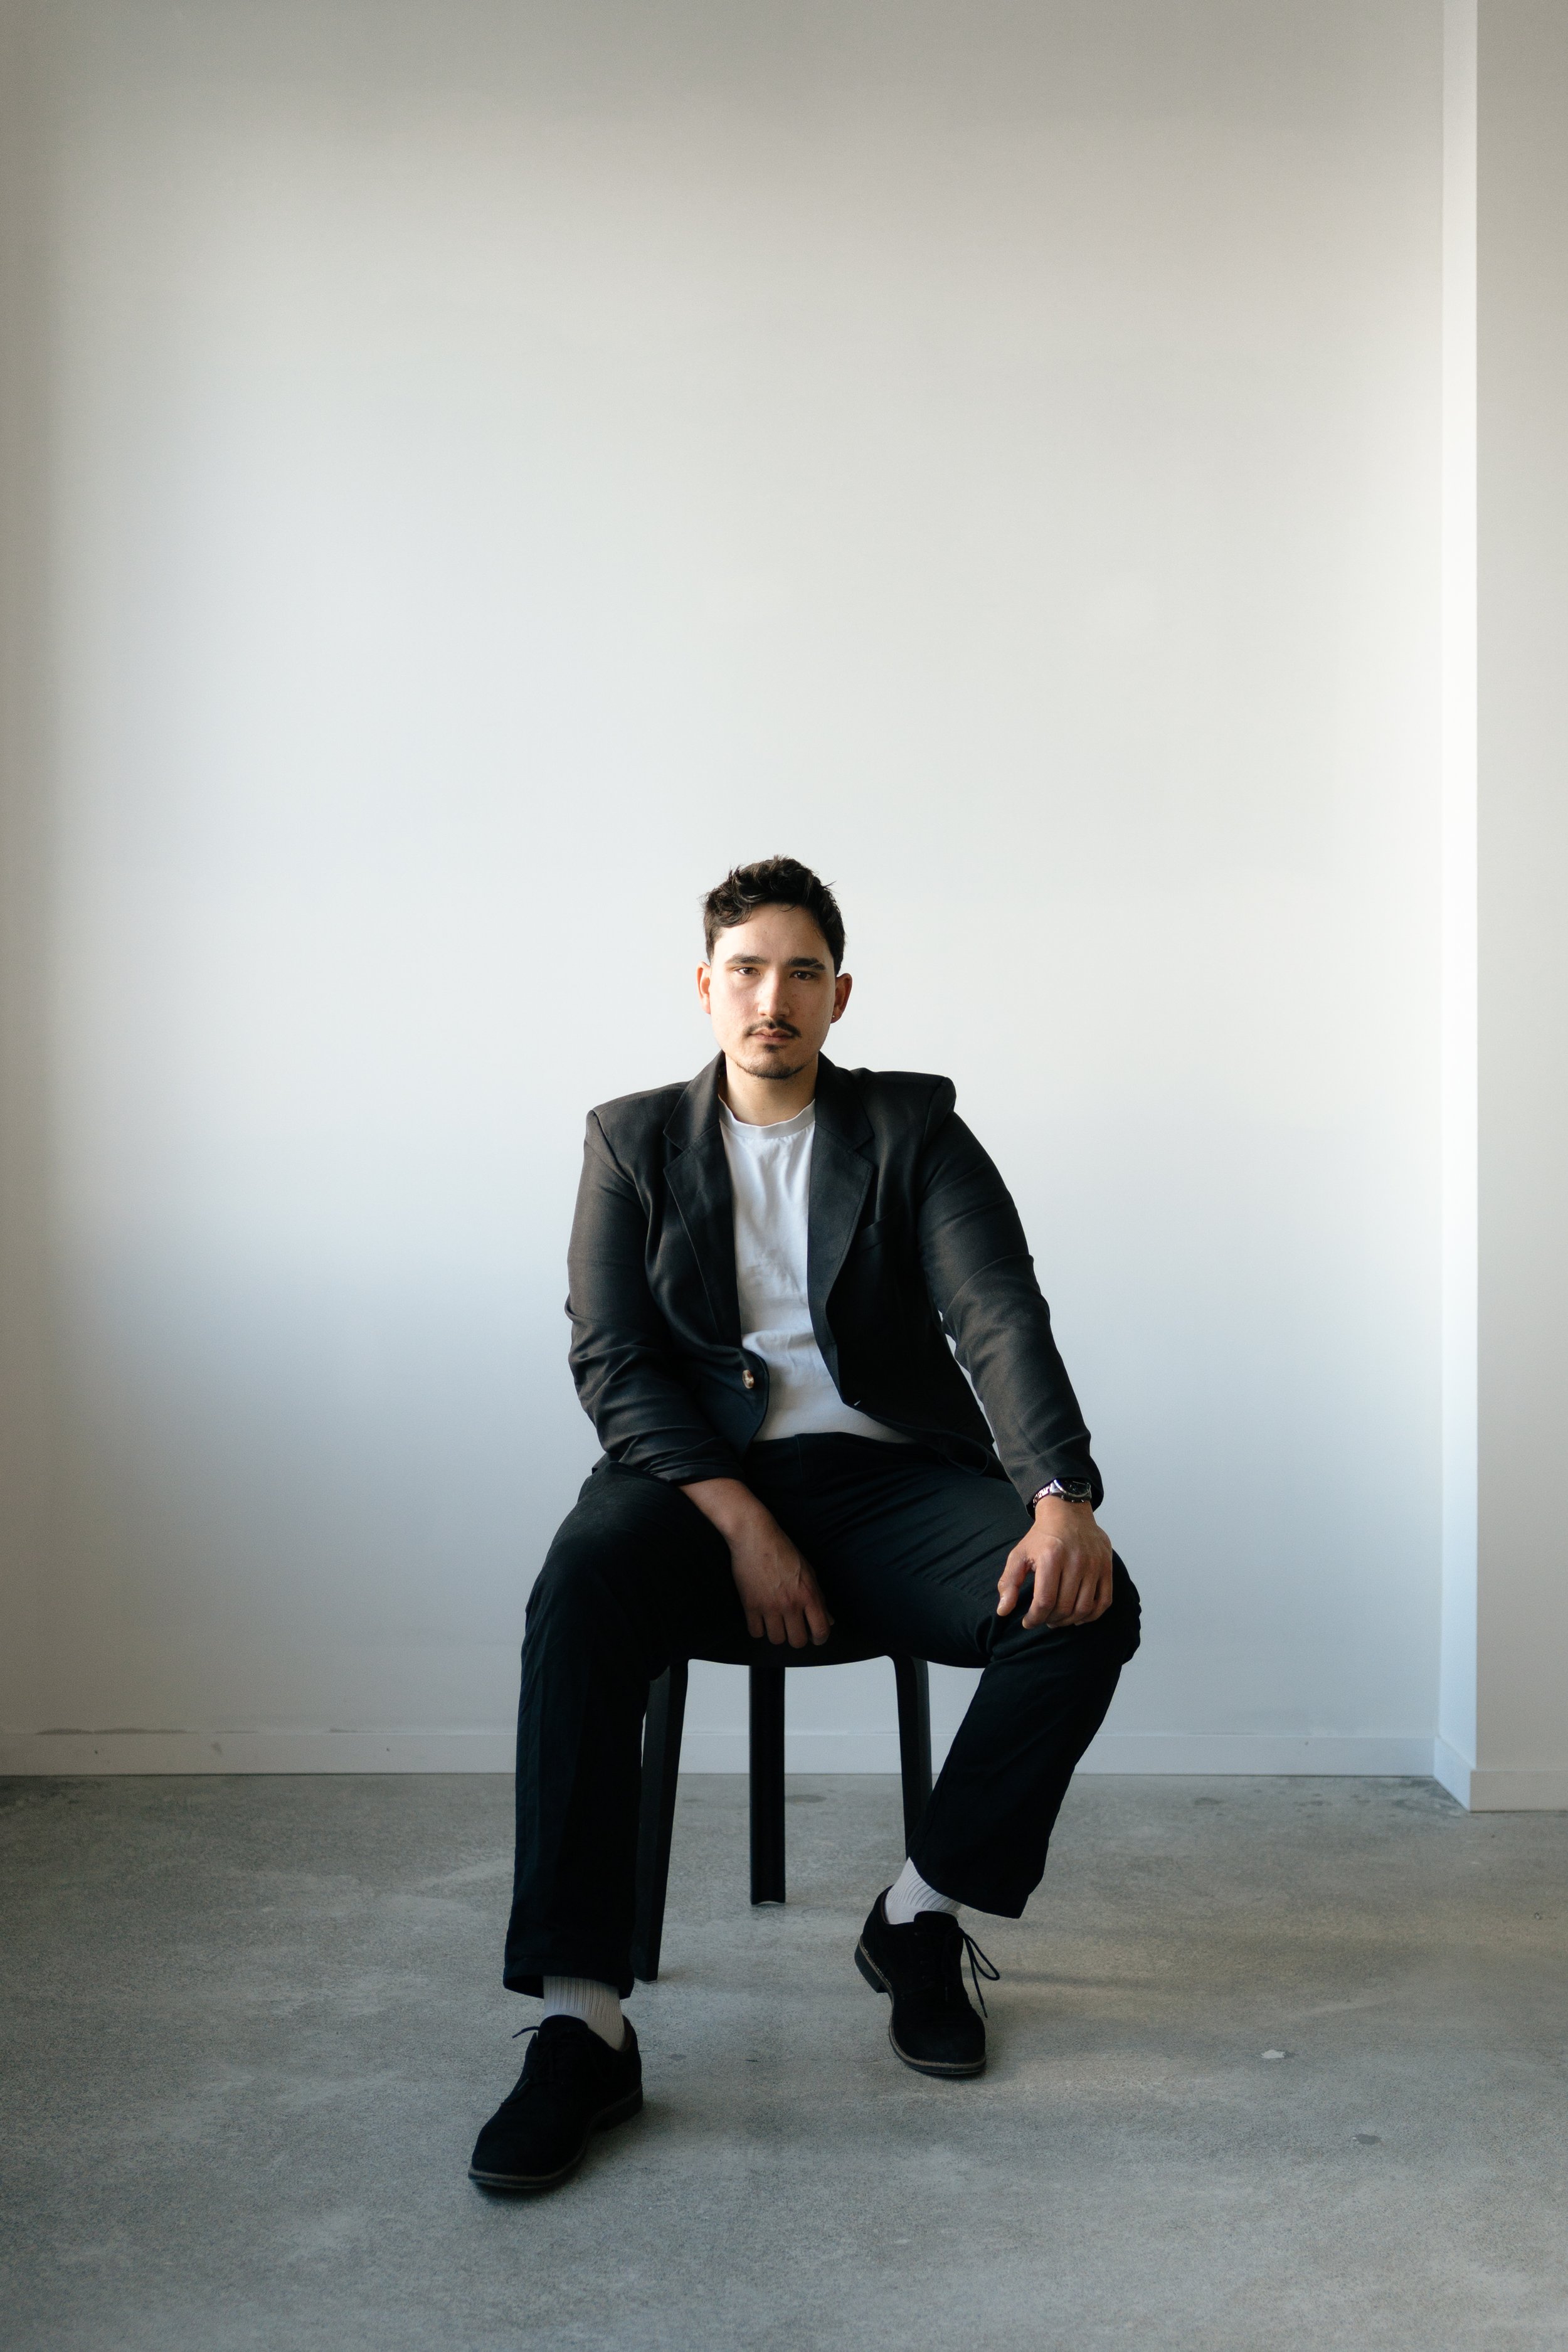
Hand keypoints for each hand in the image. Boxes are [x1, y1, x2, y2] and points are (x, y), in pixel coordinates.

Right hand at [680, 1477, 833, 1648]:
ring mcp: (769, 1606)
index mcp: (808, 1595)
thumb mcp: (809, 1572)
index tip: (815, 1637)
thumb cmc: (783, 1550)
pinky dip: (759, 1629)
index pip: (821, 1631)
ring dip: (777, 1633)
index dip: (820, 1638)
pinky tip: (761, 1618)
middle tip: (794, 1628)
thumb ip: (819, 1598)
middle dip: (797, 1637)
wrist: (755, 1537)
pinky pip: (755, 1633)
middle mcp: (790, 1604)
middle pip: (798, 1641)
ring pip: (776, 1640)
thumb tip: (829, 1620)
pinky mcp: (750, 1605)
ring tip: (776, 1622)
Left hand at [996, 1496, 1113, 1629]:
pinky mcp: (1106, 1567)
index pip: (1045, 1601)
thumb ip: (1009, 1582)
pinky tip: (1078, 1616)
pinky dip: (1091, 1615)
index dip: (1034, 1618)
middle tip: (1042, 1619)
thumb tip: (1003, 1611)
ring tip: (1057, 1619)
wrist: (1068, 1513)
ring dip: (1068, 1621)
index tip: (1027, 1622)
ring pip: (1084, 1608)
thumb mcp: (1019, 1554)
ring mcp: (1094, 1564)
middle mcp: (1076, 1560)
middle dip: (1050, 1620)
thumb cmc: (1041, 1537)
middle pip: (1064, 1607)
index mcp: (1051, 1557)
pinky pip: (1104, 1601)